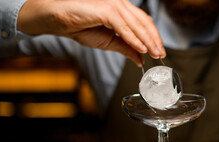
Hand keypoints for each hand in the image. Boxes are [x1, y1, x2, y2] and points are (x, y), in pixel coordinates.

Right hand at [17, 0, 164, 65]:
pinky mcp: (106, 10)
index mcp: (122, 10)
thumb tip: (140, 59)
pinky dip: (134, 39)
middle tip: (161, 55)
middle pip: (144, 22)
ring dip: (148, 41)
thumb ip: (125, 48)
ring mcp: (114, 5)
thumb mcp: (108, 42)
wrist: (57, 21)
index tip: (159, 52)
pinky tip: (141, 49)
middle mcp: (121, 4)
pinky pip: (123, 27)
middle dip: (154, 40)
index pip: (144, 22)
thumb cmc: (79, 27)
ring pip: (137, 24)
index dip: (153, 37)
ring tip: (155, 54)